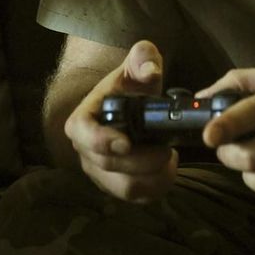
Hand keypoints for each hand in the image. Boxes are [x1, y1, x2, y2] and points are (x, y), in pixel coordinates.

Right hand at [65, 40, 177, 201]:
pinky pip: (136, 197)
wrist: (133, 103)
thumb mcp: (138, 61)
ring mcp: (100, 171)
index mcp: (84, 118)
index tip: (127, 142)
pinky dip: (157, 188)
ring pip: (124, 188)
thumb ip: (143, 58)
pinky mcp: (116, 185)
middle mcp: (86, 149)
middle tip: (169, 149)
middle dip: (142, 161)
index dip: (100, 141)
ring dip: (153, 177)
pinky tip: (169, 169)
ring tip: (172, 158)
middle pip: (109, 166)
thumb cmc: (131, 83)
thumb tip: (150, 73)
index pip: (81, 133)